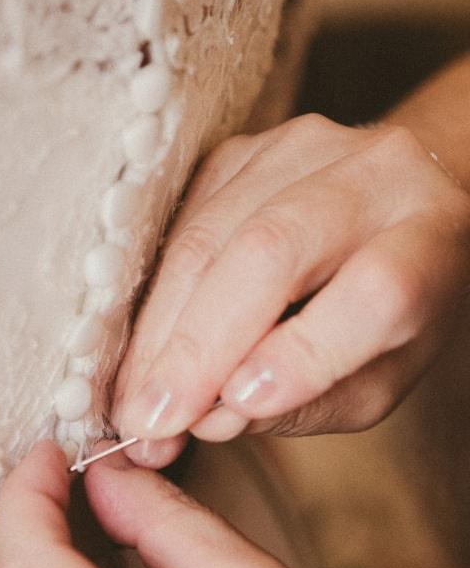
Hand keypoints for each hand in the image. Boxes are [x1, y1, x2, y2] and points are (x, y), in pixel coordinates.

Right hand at [112, 114, 469, 466]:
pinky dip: (151, 298)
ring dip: (159, 329)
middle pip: (273, 250)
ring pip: (209, 236)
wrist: (392, 205)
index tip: (233, 406)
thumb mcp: (378, 380)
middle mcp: (374, 175)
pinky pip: (178, 225)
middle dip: (198, 345)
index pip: (377, 290)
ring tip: (134, 401)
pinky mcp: (241, 149)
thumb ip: (309, 405)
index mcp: (432, 238)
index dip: (305, 352)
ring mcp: (300, 148)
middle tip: (150, 419)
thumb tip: (211, 418)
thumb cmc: (393, 312)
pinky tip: (141, 353)